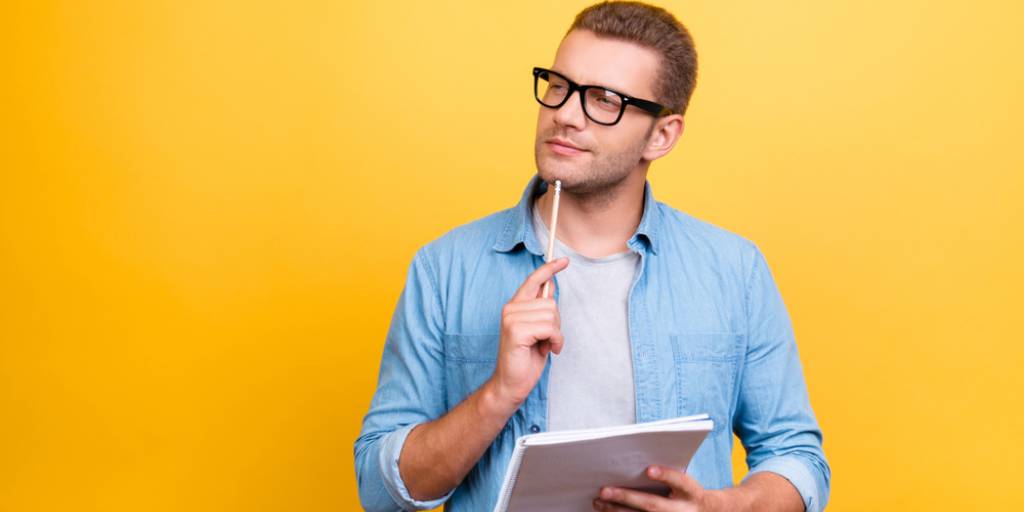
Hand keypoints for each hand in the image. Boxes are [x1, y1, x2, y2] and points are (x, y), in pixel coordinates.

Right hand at [486, 257, 568, 409]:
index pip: (532, 281)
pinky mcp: (516, 330)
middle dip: (556, 323)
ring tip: (544, 345)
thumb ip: (541, 310)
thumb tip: (551, 287)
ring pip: (552, 315)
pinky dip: (555, 341)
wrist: (511, 383)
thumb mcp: (538, 330)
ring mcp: (511, 318)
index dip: (549, 269)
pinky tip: (546, 350)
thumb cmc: (525, 359)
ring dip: (555, 334)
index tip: (564, 261)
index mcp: (515, 306)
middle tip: (546, 340)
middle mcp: (510, 309)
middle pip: (551, 302)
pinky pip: (550, 328)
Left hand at [593, 465, 727, 511]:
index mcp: (692, 492)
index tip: (649, 469)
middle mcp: (682, 511)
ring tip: (598, 501)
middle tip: (604, 490)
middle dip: (627, 498)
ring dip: (616, 511)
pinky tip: (606, 511)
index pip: (680, 482)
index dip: (665, 475)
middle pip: (653, 505)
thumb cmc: (688, 492)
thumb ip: (667, 472)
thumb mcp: (686, 481)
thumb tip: (636, 462)